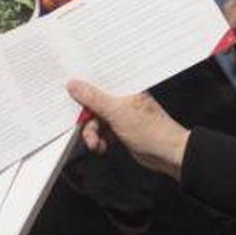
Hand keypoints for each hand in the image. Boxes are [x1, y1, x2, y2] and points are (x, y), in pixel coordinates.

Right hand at [67, 82, 189, 181]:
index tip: (68, 94)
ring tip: (96, 144)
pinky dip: (99, 140)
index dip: (81, 87)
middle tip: (83, 128)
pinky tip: (102, 146)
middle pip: (92, 103)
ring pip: (95, 120)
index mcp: (122, 87)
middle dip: (86, 119)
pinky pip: (101, 131)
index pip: (96, 81)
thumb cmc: (151, 130)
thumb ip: (93, 98)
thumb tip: (74, 84)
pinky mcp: (120, 129)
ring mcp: (120, 114)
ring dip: (92, 133)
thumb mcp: (116, 111)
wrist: (167, 154)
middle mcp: (120, 98)